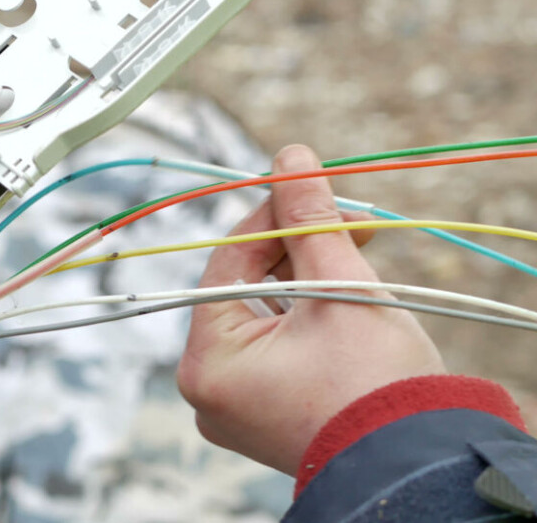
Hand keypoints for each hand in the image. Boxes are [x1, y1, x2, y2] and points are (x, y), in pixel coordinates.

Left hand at [176, 145, 445, 474]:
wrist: (414, 465)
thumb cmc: (375, 385)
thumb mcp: (339, 287)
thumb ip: (308, 220)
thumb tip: (290, 158)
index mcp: (208, 361)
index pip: (229, 262)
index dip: (271, 218)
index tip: (308, 187)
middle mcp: (208, 387)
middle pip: (244, 287)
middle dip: (296, 248)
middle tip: (348, 223)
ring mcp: (234, 404)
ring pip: (261, 312)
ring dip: (306, 277)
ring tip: (354, 255)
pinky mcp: (262, 411)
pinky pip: (273, 344)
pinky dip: (304, 314)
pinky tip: (341, 293)